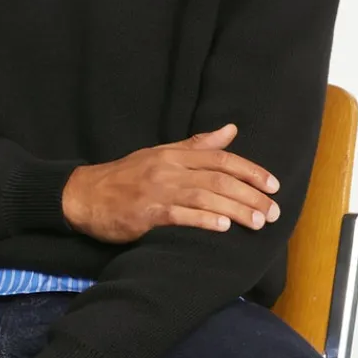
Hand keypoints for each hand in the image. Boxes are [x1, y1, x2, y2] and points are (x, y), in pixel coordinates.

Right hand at [61, 122, 280, 243]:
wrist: (83, 195)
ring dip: (236, 210)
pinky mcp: (146, 213)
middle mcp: (169, 169)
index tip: (274, 185)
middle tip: (274, 212)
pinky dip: (203, 220)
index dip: (251, 171)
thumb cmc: (124, 177)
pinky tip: (222, 227)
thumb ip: (196, 146)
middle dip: (251, 195)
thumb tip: (231, 130)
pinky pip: (179, 215)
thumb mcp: (160, 154)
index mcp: (174, 155)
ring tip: (258, 222)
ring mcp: (157, 190)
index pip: (221, 158)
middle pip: (219, 179)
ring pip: (205, 197)